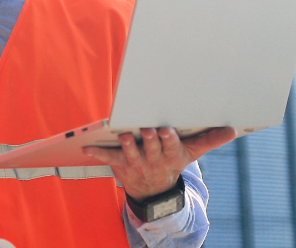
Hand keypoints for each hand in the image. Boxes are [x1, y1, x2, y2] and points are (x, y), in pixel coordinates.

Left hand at [84, 126, 235, 199]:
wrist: (154, 190)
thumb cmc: (172, 161)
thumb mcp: (192, 152)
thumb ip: (210, 139)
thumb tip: (233, 129)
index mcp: (171, 153)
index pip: (170, 145)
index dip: (167, 139)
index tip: (166, 129)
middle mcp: (154, 159)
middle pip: (151, 147)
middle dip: (149, 139)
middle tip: (147, 128)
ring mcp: (136, 162)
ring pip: (131, 152)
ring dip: (127, 144)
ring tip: (123, 134)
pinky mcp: (120, 164)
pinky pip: (108, 157)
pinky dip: (97, 152)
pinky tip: (86, 147)